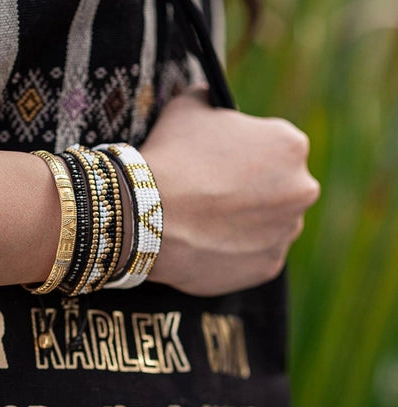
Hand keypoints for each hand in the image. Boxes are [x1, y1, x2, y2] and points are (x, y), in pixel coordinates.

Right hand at [141, 85, 319, 295]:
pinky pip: (256, 255)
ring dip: (248, 222)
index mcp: (290, 145)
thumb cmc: (170, 157)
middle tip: (215, 194)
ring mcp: (286, 233)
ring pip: (271, 224)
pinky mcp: (268, 266)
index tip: (221, 164)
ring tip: (209, 222)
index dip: (244, 154)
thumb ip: (210, 100)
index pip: (274, 148)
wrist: (147, 215)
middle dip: (254, 190)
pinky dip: (238, 252)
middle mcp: (301, 190)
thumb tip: (210, 99)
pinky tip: (209, 242)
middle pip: (280, 188)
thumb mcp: (188, 107)